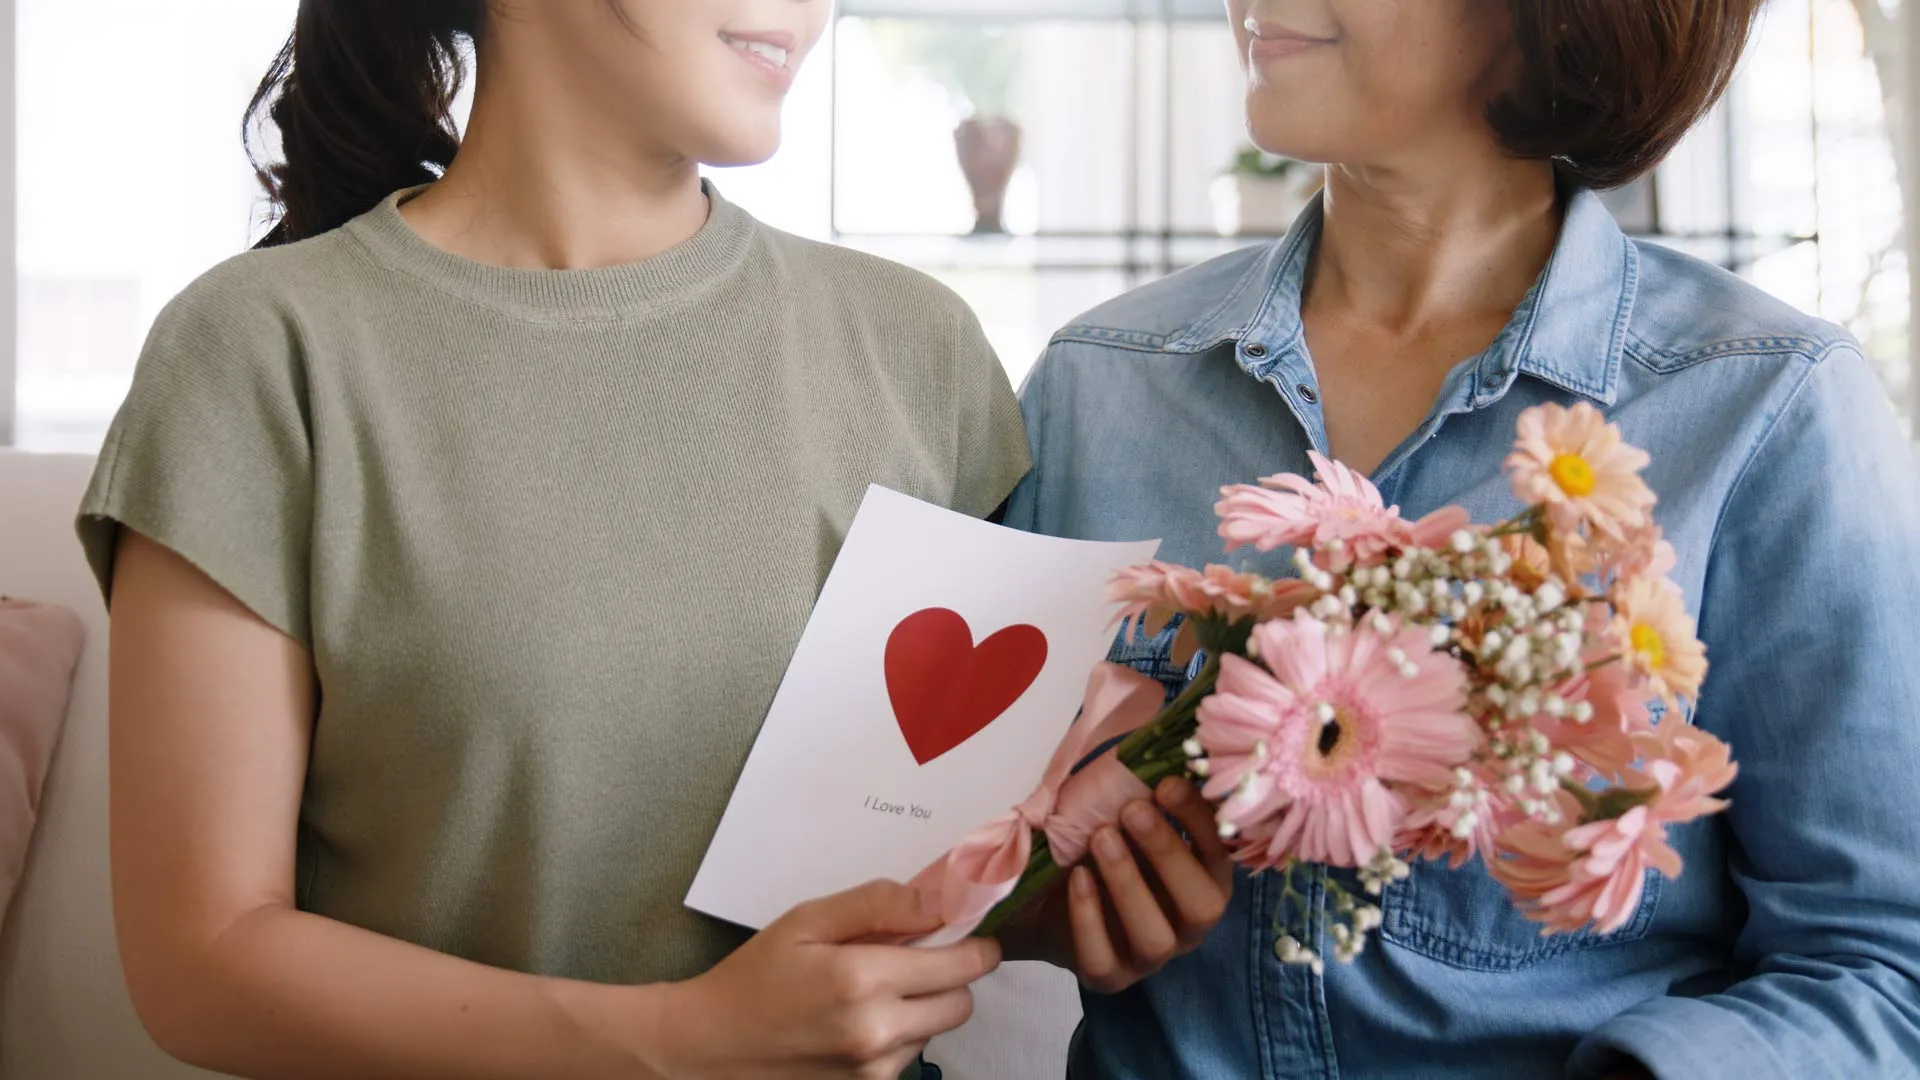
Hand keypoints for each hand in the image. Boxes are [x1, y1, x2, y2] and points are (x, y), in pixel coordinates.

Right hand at [653, 880, 1000, 1078]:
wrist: (709, 1047)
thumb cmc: (754, 977)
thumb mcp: (807, 921)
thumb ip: (877, 905)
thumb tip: (937, 901)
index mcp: (864, 980)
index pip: (964, 965)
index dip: (975, 945)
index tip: (967, 933)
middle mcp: (878, 1032)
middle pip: (961, 1003)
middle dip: (949, 976)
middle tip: (911, 958)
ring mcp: (874, 1070)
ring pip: (935, 1031)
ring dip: (921, 1008)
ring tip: (868, 990)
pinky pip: (907, 1056)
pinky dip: (897, 1035)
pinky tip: (855, 1020)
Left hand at [1009, 777, 1233, 993]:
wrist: (1039, 898)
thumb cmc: (1094, 845)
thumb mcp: (1118, 812)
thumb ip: (1141, 785)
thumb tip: (1156, 727)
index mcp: (1203, 880)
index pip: (1221, 854)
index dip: (1200, 820)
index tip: (1167, 783)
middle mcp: (1187, 924)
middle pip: (1203, 906)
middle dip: (1169, 854)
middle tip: (1132, 810)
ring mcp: (1149, 956)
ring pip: (1156, 937)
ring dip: (1129, 883)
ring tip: (1100, 838)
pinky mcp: (1109, 977)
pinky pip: (1104, 959)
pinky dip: (1090, 917)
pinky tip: (1077, 879)